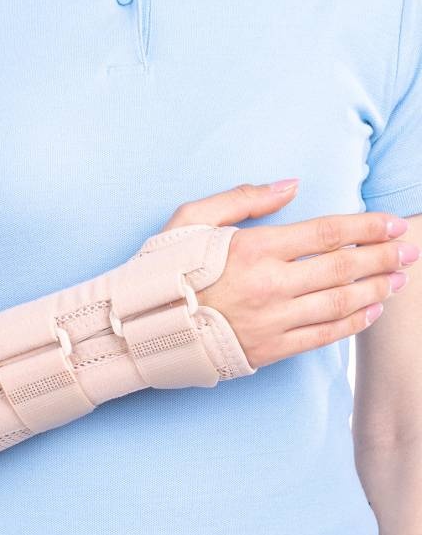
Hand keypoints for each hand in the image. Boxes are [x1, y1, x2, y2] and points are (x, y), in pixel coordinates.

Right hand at [164, 179, 419, 367]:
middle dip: (383, 257)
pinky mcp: (269, 349)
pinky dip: (351, 324)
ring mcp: (272, 321)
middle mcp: (270, 285)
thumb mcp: (192, 217)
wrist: (140, 326)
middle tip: (411, 249)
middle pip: (343, 269)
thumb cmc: (164, 267)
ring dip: (375, 290)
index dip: (367, 228)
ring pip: (339, 305)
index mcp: (254, 248)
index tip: (393, 223)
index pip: (327, 234)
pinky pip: (322, 337)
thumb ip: (243, 197)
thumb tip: (291, 184)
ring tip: (399, 279)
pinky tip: (370, 312)